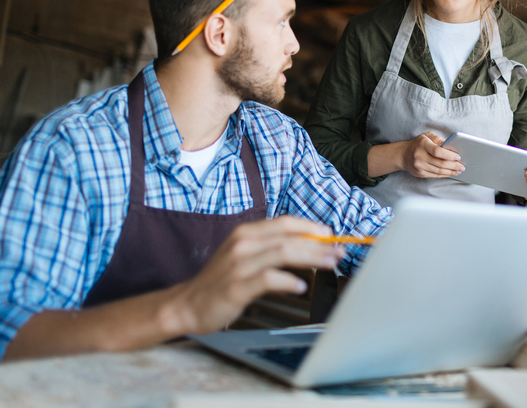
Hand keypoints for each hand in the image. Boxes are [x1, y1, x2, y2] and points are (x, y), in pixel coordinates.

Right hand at [168, 216, 346, 335]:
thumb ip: (270, 247)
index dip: (311, 227)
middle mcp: (243, 243)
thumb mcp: (244, 255)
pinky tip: (301, 287)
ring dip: (312, 258)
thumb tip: (307, 245)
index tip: (330, 235)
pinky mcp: (236, 286)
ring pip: (283, 253)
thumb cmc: (220, 281)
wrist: (187, 304)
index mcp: (246, 232)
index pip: (286, 222)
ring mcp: (239, 264)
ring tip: (329, 265)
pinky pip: (268, 279)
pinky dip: (288, 281)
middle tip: (339, 252)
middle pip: (289, 237)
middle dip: (319, 244)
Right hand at [400, 131, 464, 178]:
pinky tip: (451, 173)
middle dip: (454, 165)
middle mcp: (420, 156)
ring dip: (451, 171)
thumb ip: (437, 138)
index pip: (437, 151)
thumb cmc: (417, 144)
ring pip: (439, 171)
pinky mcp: (420, 173)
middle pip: (440, 163)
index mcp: (423, 145)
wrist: (403, 155)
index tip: (458, 156)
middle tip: (462, 166)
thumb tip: (448, 144)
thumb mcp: (426, 136)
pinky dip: (445, 174)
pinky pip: (435, 175)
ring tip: (459, 170)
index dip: (449, 155)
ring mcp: (420, 166)